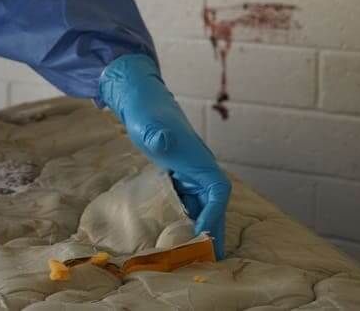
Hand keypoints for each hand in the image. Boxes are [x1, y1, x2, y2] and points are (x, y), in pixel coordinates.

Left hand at [99, 54, 230, 258]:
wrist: (141, 101)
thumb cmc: (148, 115)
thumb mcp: (151, 127)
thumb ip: (158, 135)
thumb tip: (163, 140)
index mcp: (200, 161)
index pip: (217, 192)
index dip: (213, 214)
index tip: (201, 235)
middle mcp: (200, 168)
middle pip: (214, 203)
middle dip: (212, 229)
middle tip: (208, 258)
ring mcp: (189, 172)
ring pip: (201, 204)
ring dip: (199, 226)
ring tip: (194, 253)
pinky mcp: (178, 174)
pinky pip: (187, 200)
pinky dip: (185, 217)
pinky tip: (175, 233)